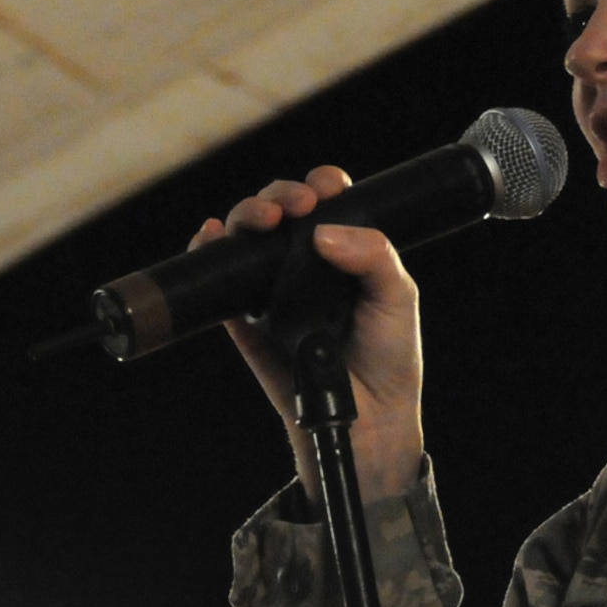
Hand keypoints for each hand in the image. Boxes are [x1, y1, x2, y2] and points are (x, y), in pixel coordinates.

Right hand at [190, 167, 424, 500]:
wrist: (366, 420)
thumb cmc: (389, 360)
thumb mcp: (397, 300)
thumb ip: (374, 257)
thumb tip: (323, 232)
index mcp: (345, 253)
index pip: (327, 203)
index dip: (321, 186)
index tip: (324, 190)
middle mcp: (305, 265)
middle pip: (279, 210)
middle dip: (279, 194)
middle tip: (292, 207)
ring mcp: (273, 290)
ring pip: (247, 236)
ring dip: (245, 214)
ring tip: (260, 220)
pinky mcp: (246, 321)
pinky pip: (219, 280)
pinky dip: (209, 250)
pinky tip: (214, 235)